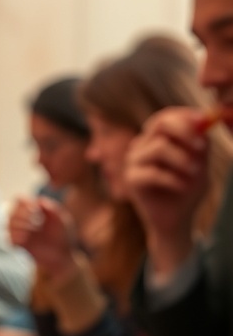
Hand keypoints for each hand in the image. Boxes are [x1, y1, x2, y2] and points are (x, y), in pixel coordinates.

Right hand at [9, 196, 76, 278]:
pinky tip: (25, 238)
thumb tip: (38, 201)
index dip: (24, 203)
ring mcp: (21, 234)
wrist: (63, 256)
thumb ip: (52, 209)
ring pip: (8, 224)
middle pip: (11, 211)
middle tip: (34, 222)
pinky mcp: (20, 246)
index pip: (19, 201)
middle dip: (21, 215)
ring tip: (29, 231)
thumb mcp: (61, 219)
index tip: (34, 209)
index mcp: (33, 212)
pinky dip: (14, 237)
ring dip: (17, 225)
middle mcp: (25, 222)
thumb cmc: (63, 236)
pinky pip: (9, 239)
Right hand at [124, 106, 208, 276]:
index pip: (165, 117)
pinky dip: (173, 180)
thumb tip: (204, 122)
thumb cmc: (188, 190)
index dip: (184, 115)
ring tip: (195, 173)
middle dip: (184, 131)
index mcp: (156, 138)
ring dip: (182, 160)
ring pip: (159, 147)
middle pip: (159, 124)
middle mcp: (142, 145)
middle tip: (201, 146)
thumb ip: (200, 144)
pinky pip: (154, 172)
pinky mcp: (131, 179)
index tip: (204, 119)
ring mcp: (133, 161)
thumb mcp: (200, 164)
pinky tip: (182, 188)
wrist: (176, 220)